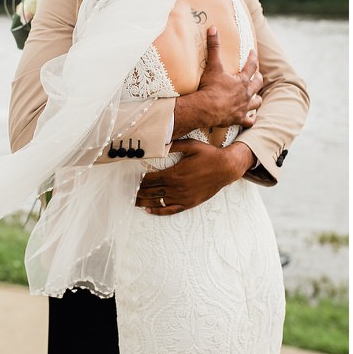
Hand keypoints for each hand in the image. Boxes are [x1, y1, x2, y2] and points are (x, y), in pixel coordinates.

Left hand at [135, 139, 254, 214]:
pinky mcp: (190, 203)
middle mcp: (177, 188)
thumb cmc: (209, 155)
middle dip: (137, 192)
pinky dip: (159, 211)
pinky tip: (149, 210)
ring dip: (143, 202)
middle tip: (124, 192)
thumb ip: (172, 145)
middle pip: (151, 191)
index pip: (150, 179)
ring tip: (131, 201)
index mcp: (174, 174)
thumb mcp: (190, 145)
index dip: (138, 181)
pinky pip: (171, 209)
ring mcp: (183, 197)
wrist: (227, 168)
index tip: (127, 180)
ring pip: (158, 201)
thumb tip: (158, 142)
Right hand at [172, 27, 261, 136]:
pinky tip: (250, 117)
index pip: (251, 66)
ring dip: (257, 98)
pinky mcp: (238, 119)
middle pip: (258, 84)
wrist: (205, 109)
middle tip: (256, 75)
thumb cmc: (209, 88)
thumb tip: (213, 28)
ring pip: (256, 102)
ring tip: (256, 96)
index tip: (253, 52)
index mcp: (242, 80)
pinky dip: (250, 118)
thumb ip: (214, 47)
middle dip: (258, 78)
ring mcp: (243, 107)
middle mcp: (246, 93)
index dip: (252, 58)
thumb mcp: (213, 66)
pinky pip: (249, 120)